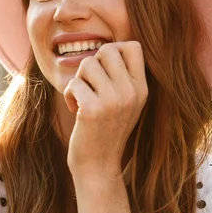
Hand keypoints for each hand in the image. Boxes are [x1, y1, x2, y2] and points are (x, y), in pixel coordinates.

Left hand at [63, 41, 147, 177]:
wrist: (98, 166)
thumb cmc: (106, 130)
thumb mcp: (125, 102)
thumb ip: (122, 77)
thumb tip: (107, 47)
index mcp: (142, 88)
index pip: (133, 46)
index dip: (114, 51)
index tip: (105, 70)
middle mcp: (131, 92)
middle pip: (107, 50)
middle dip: (92, 65)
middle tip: (91, 86)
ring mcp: (113, 101)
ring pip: (86, 64)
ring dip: (79, 81)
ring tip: (84, 100)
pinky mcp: (92, 110)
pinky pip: (73, 84)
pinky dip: (69, 96)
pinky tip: (76, 111)